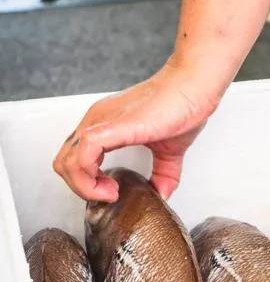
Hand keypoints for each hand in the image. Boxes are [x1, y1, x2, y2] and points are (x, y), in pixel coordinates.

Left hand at [53, 57, 221, 201]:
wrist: (192, 87)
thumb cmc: (181, 106)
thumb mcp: (169, 150)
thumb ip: (163, 173)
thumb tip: (163, 194)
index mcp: (104, 124)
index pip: (74, 157)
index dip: (87, 181)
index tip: (113, 190)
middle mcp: (95, 121)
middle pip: (63, 162)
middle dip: (82, 187)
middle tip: (110, 193)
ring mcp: (99, 123)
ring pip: (65, 163)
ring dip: (84, 187)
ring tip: (111, 192)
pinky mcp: (109, 128)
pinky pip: (80, 158)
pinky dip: (88, 181)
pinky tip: (111, 186)